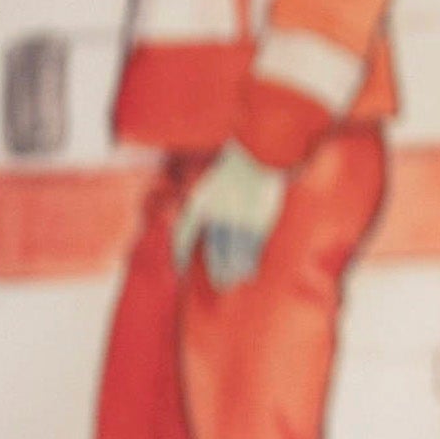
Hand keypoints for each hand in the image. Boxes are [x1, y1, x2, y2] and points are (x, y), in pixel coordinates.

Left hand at [172, 144, 288, 290]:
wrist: (259, 153)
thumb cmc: (239, 164)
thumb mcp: (216, 182)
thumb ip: (212, 204)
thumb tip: (211, 228)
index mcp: (201, 202)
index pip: (185, 234)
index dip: (181, 254)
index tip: (180, 270)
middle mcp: (217, 214)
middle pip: (214, 250)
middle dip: (216, 269)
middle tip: (219, 285)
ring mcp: (239, 218)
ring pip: (234, 253)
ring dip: (233, 270)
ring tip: (233, 282)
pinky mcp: (259, 220)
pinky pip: (252, 247)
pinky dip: (250, 262)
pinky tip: (249, 271)